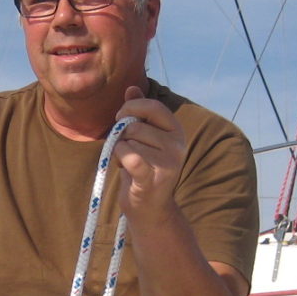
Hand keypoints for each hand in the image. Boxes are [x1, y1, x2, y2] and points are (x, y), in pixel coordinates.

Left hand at [114, 86, 184, 222]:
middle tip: (124, 149)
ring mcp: (168, 163)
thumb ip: (138, 112)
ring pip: (129, 142)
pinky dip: (120, 159)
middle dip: (121, 135)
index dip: (131, 108)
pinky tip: (123, 167)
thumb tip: (131, 88)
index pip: (153, 106)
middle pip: (136, 126)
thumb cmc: (143, 168)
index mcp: (176, 131)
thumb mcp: (143, 137)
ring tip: (127, 163)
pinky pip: (130, 157)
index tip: (121, 118)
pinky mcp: (153, 179)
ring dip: (119, 151)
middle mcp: (177, 145)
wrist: (150, 208)